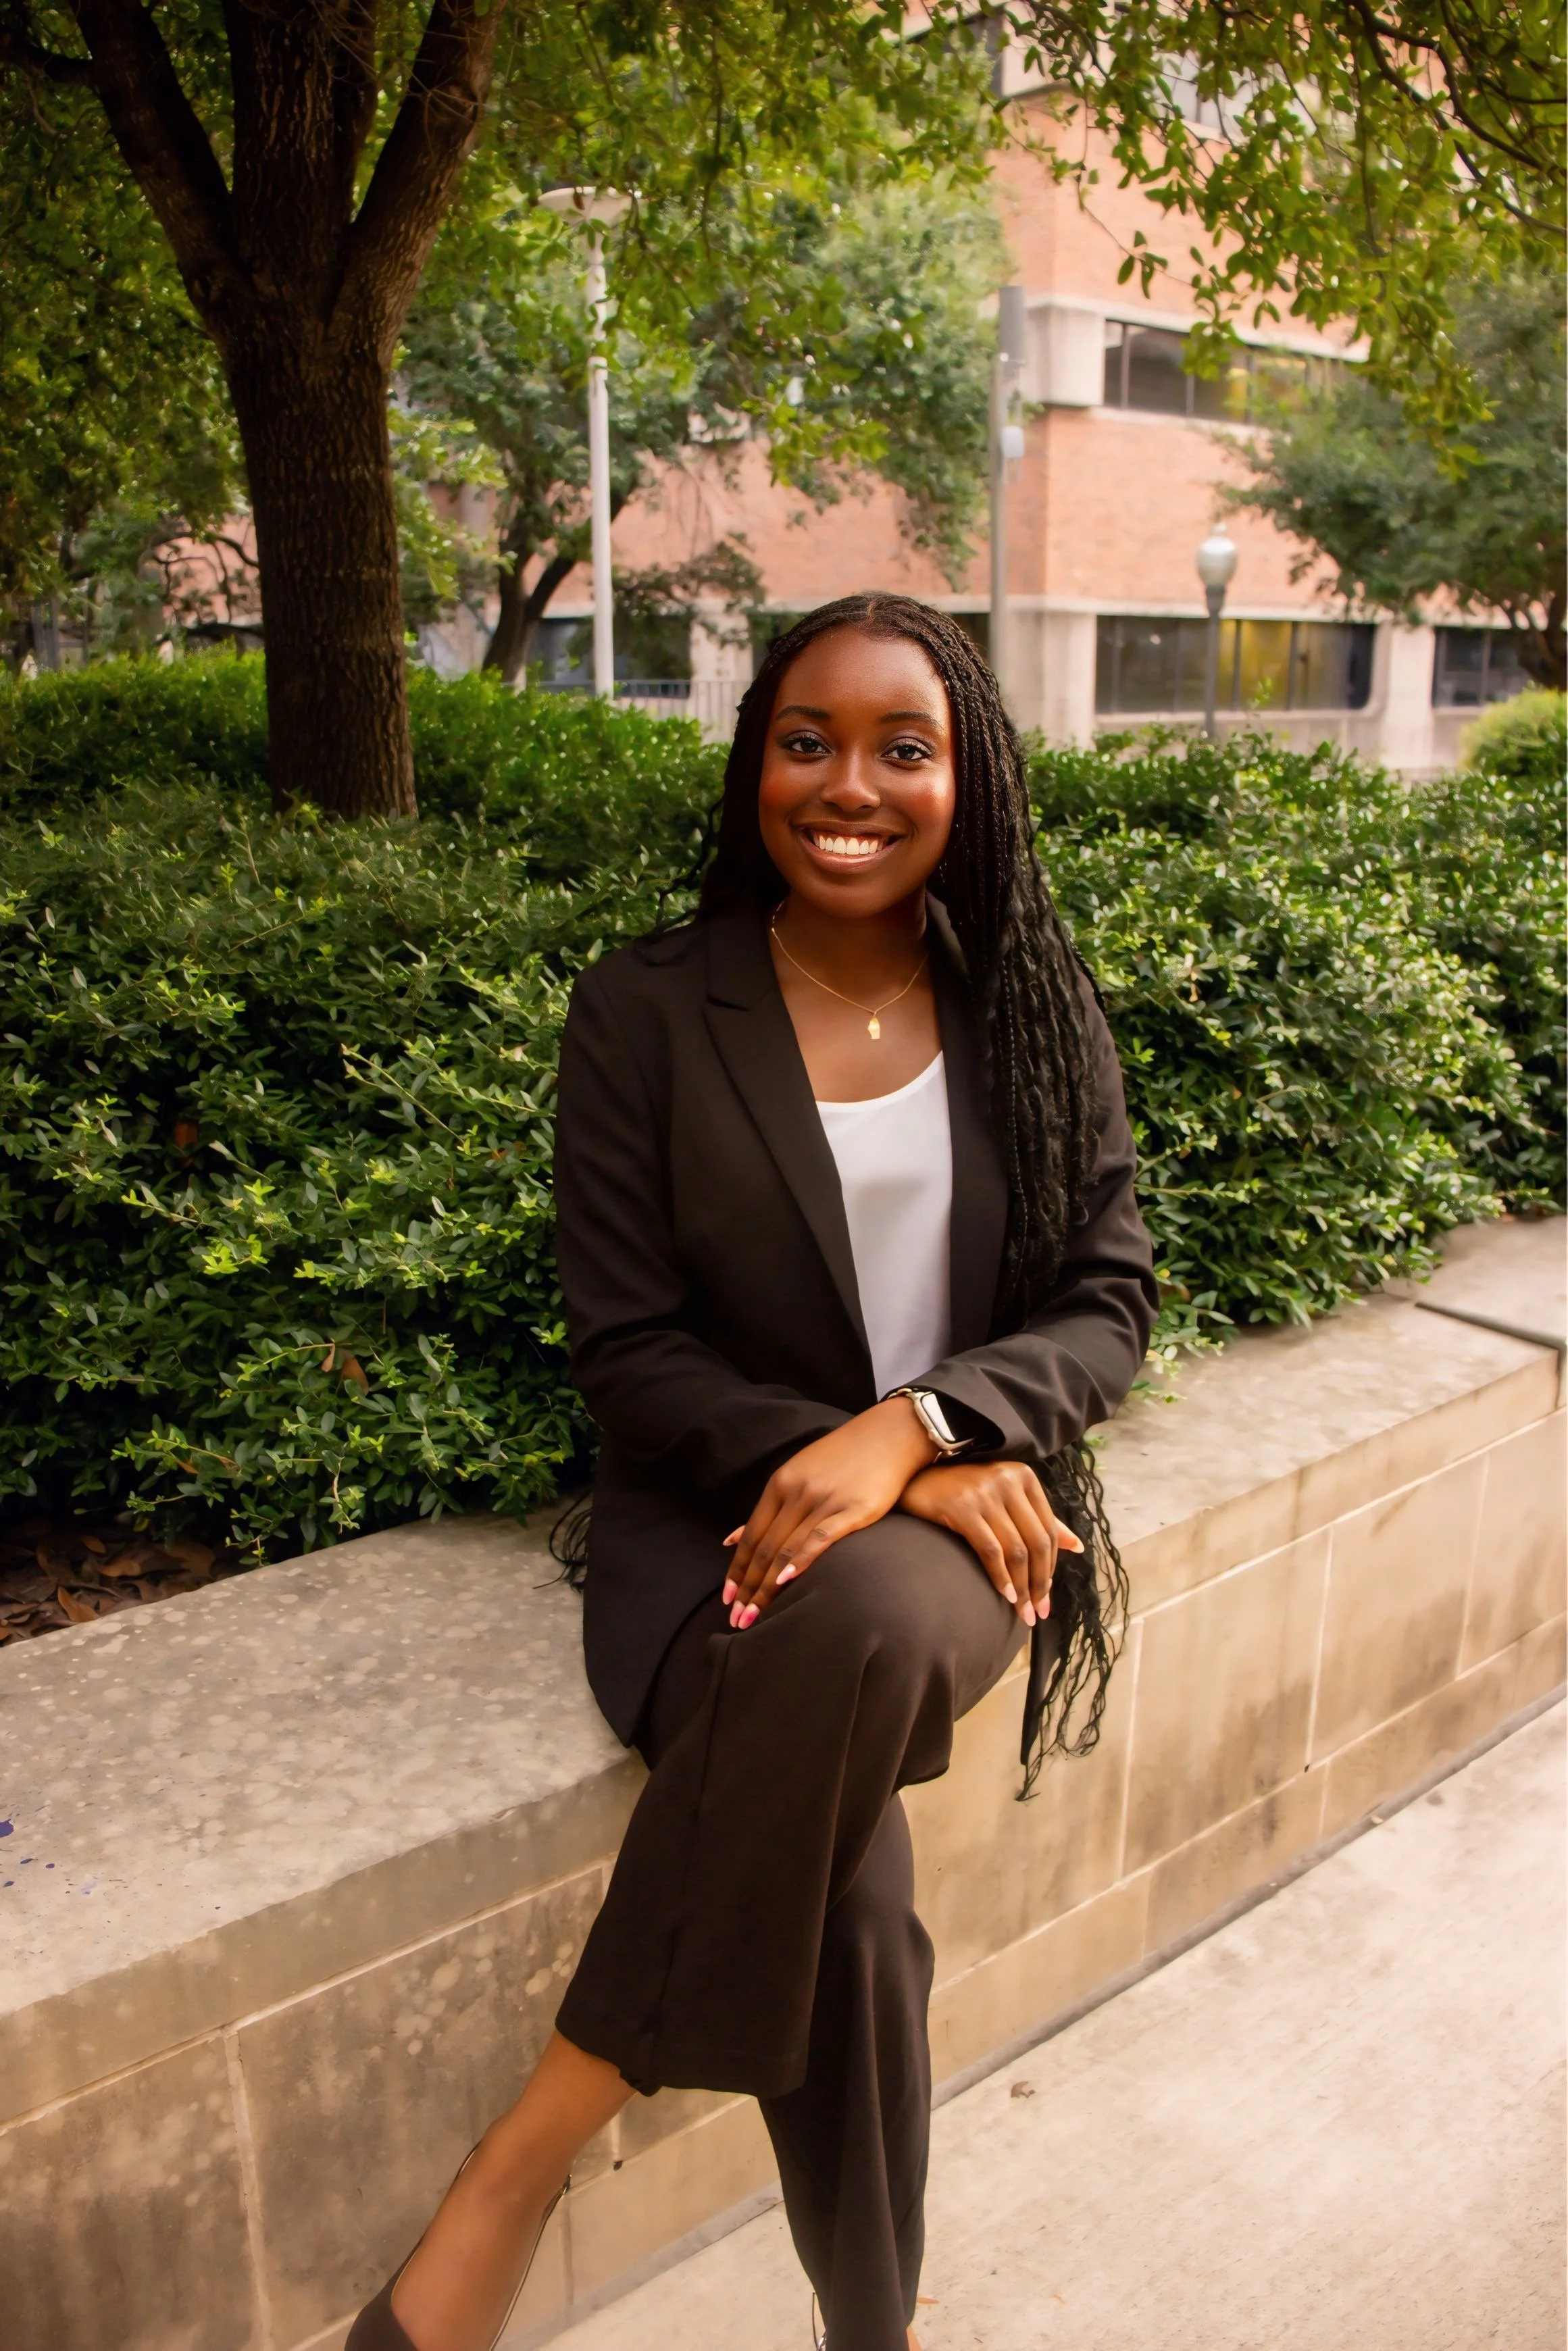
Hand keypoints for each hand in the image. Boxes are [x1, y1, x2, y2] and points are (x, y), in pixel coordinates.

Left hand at [722, 1398, 936, 1626]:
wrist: (889, 1436)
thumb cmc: (843, 1459)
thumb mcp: (797, 1474)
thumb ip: (768, 1510)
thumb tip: (729, 1540)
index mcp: (780, 1484)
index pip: (751, 1536)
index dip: (737, 1570)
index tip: (727, 1600)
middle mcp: (796, 1492)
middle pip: (764, 1547)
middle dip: (748, 1587)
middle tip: (737, 1619)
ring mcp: (823, 1500)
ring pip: (786, 1548)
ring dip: (766, 1586)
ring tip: (755, 1615)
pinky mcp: (853, 1509)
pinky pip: (820, 1538)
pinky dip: (799, 1561)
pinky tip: (786, 1581)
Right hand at [898, 1459, 1082, 1627]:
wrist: (915, 1482)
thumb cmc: (962, 1494)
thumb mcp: (1005, 1499)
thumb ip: (1039, 1519)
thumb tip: (1077, 1546)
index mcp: (1024, 1476)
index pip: (1048, 1530)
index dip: (1051, 1568)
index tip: (1046, 1597)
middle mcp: (1008, 1480)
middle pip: (1036, 1541)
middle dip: (1040, 1583)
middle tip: (1038, 1612)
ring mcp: (985, 1492)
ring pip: (1016, 1549)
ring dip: (1022, 1587)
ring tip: (1021, 1611)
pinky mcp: (962, 1507)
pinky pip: (990, 1550)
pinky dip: (1000, 1576)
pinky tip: (1004, 1595)